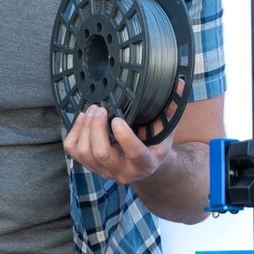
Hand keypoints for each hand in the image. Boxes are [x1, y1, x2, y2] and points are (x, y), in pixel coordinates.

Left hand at [63, 79, 184, 184]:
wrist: (145, 169)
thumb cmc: (155, 145)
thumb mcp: (167, 129)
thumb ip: (171, 108)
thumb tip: (179, 83)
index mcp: (145, 163)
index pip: (134, 153)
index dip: (124, 136)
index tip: (117, 118)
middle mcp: (122, 171)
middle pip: (101, 153)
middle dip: (97, 127)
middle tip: (100, 108)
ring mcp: (103, 171)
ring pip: (85, 152)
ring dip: (85, 127)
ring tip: (92, 110)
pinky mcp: (89, 166)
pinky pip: (73, 150)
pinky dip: (75, 131)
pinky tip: (84, 119)